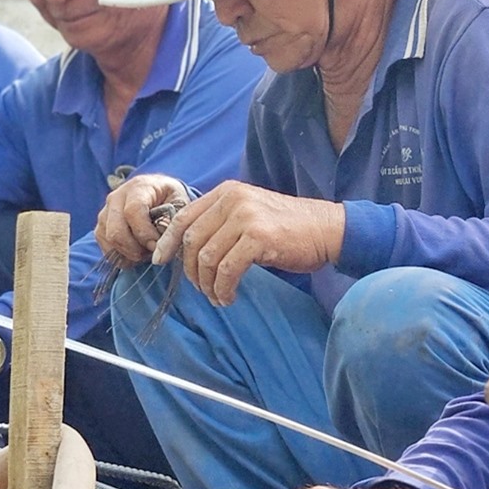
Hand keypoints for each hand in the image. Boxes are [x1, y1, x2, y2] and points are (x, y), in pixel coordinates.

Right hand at [96, 174, 191, 265]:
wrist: (155, 190)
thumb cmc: (168, 197)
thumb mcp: (179, 201)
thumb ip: (173, 219)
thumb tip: (163, 241)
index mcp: (138, 187)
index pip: (133, 211)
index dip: (144, 233)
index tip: (157, 245)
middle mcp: (116, 197)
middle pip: (116, 230)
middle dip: (135, 249)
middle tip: (152, 252)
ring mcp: (105, 212)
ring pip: (109, 240)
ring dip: (128, 253)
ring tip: (146, 252)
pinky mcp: (101, 226)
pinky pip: (105, 247)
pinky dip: (120, 256)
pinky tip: (135, 254)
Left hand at [155, 182, 344, 305]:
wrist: (327, 229)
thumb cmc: (288, 227)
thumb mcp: (249, 213)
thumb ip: (221, 222)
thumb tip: (190, 249)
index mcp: (227, 192)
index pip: (183, 216)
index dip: (168, 242)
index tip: (160, 261)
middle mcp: (233, 199)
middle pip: (192, 240)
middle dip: (191, 270)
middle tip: (201, 288)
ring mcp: (246, 217)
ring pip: (206, 257)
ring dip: (207, 284)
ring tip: (218, 296)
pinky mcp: (259, 237)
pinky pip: (226, 270)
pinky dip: (223, 288)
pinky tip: (230, 296)